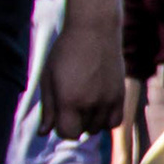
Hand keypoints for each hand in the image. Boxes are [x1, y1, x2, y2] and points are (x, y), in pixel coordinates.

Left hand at [46, 17, 120, 138]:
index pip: (67, 133)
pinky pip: (115, 122)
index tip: (58, 116)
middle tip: (71, 101)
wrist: (94, 30)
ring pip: (98, 128)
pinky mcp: (120, 95)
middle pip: (82, 131)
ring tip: (84, 102)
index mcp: (69, 100)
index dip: (61, 128)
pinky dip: (106, 120)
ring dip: (89, 121)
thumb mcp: (49, 78)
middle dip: (74, 122)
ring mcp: (108, 100)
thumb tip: (43, 133)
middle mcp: (91, 103)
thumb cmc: (65, 52)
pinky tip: (98, 107)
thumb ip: (48, 108)